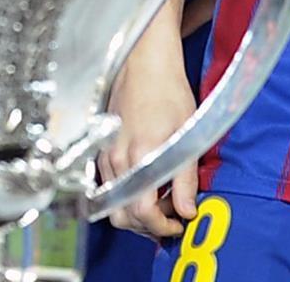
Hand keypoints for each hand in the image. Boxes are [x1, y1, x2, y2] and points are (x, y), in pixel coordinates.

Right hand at [99, 44, 199, 238]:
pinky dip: (126, 194)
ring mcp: (105, 154)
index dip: (163, 227)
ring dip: (137, 210)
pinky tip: (146, 181)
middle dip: (148, 225)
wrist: (144, 63)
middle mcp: (116, 160)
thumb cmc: (167, 92)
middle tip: (173, 214)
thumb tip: (188, 212)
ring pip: (113, 202)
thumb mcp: (186, 135)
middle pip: (122, 216)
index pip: (142, 214)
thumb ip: (185, 178)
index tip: (180, 224)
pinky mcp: (101, 149)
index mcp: (138, 158)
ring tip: (162, 196)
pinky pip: (109, 185)